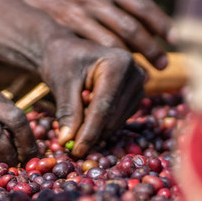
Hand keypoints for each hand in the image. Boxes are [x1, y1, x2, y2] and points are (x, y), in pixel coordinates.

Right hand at [3, 0, 174, 67]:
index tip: (176, 40)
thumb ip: (119, 5)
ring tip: (142, 73)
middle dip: (150, 48)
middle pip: (131, 27)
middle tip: (163, 65)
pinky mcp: (63, 30)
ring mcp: (77, 13)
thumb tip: (154, 30)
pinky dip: (105, 62)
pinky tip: (115, 72)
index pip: (142, 5)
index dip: (162, 24)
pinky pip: (91, 50)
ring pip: (112, 42)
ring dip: (129, 60)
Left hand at [37, 36, 144, 157]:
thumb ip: (67, 111)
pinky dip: (102, 126)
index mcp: (118, 62)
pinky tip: (86, 119)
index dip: (89, 131)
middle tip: (69, 145)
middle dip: (91, 133)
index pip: (104, 106)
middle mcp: (135, 72)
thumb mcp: (62, 82)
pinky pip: (120, 120)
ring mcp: (139, 85)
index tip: (75, 150)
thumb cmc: (63, 60)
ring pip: (117, 121)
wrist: (70, 50)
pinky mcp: (136, 96)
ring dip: (96, 130)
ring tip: (74, 125)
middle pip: (113, 116)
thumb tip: (67, 141)